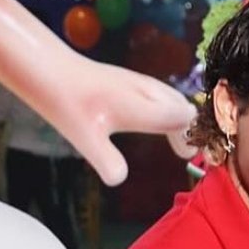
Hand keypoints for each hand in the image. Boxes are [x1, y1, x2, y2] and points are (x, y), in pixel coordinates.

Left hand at [46, 55, 195, 186]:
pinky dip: (167, 111)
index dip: (197, 137)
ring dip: (180, 120)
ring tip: (178, 144)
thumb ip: (106, 159)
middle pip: (185, 109)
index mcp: (143, 106)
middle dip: (193, 130)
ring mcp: (139, 83)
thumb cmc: (66, 102)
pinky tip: (156, 125)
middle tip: (191, 155)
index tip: (202, 158)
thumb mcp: (84, 137)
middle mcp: (147, 92)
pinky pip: (161, 96)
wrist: (46, 68)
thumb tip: (118, 180)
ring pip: (173, 100)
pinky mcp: (130, 81)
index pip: (187, 118)